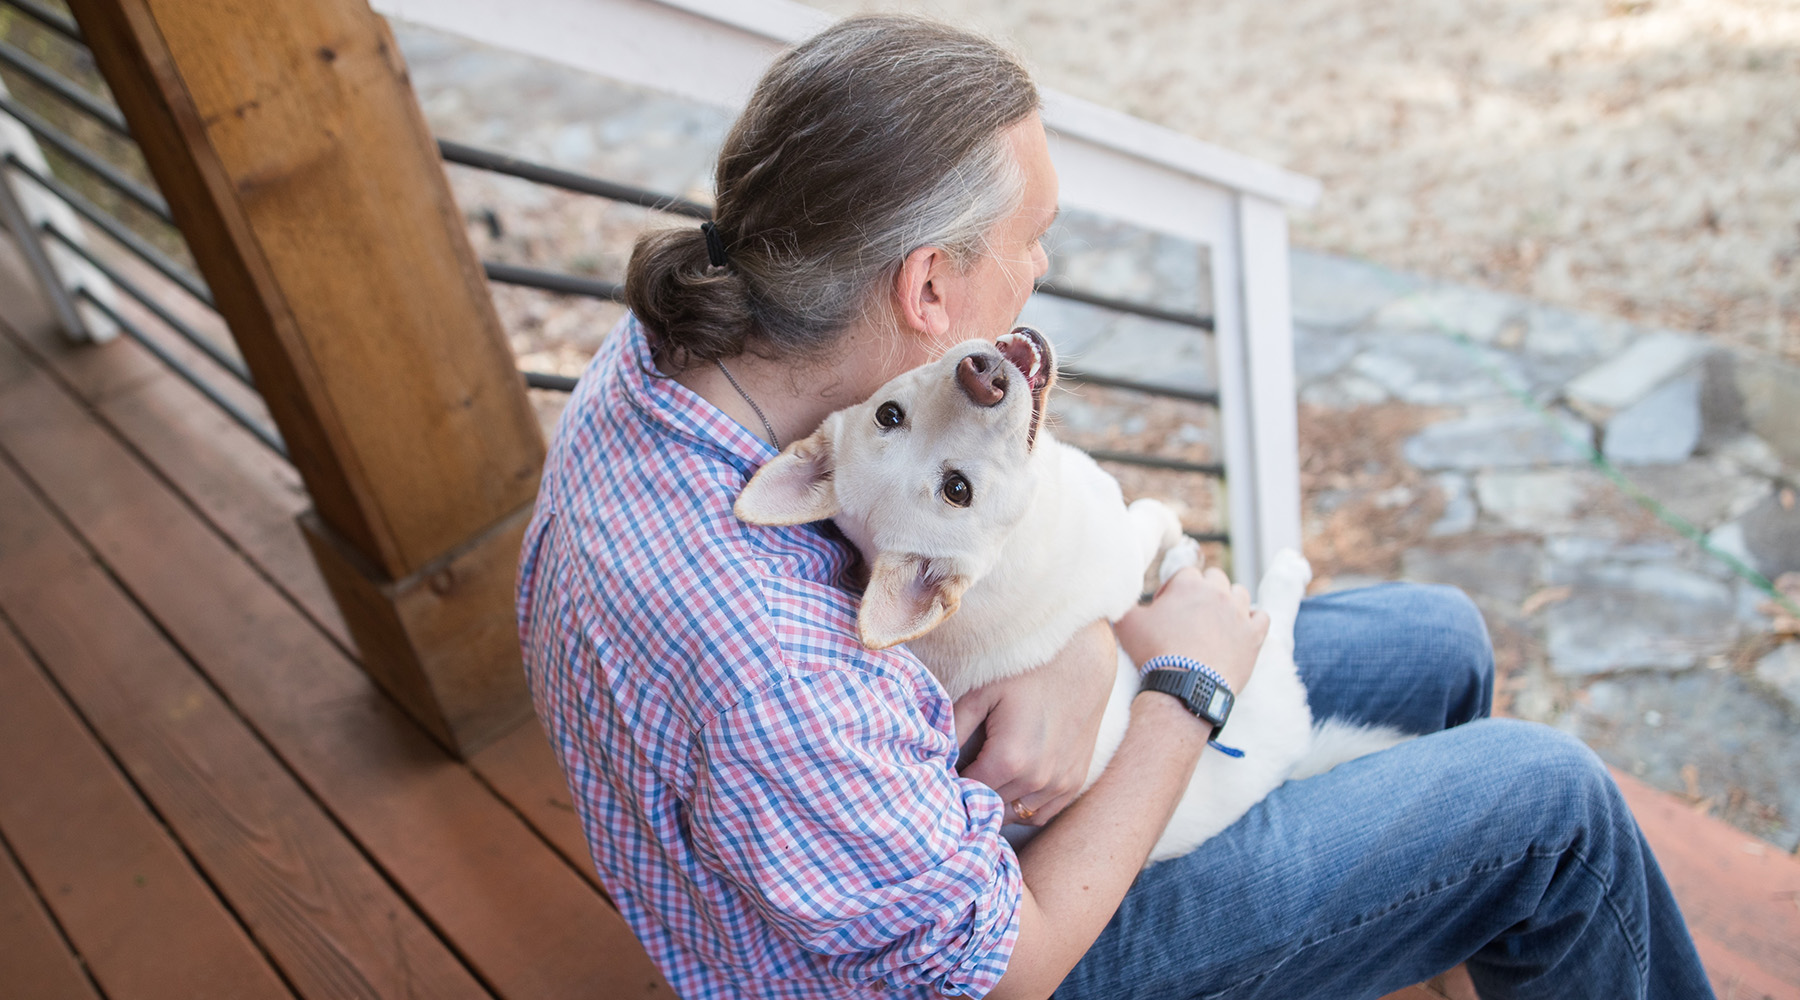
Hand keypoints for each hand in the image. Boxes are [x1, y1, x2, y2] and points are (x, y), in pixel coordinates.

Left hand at [952, 620, 1115, 825]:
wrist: (1080, 663)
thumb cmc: (1024, 674)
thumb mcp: (979, 695)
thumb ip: (952, 731)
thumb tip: (933, 761)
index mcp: (1008, 760)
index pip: (966, 793)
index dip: (950, 785)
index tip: (942, 773)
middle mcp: (1036, 780)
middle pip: (989, 807)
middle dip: (971, 795)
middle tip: (961, 774)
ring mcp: (1059, 785)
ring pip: (1013, 815)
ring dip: (996, 803)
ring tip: (986, 779)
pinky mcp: (1074, 784)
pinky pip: (1040, 815)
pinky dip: (1022, 807)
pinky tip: (1011, 786)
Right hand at [1114, 566, 1266, 694]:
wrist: (1186, 687)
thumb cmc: (1155, 653)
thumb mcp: (1128, 625)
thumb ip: (1123, 604)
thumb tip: (1117, 596)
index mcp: (1188, 583)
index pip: (1185, 573)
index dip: (1176, 589)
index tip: (1169, 608)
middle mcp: (1217, 591)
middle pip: (1215, 577)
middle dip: (1204, 591)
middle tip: (1192, 614)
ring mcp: (1239, 612)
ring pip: (1240, 593)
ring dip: (1229, 602)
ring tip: (1216, 621)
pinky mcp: (1254, 634)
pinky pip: (1261, 616)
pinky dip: (1252, 620)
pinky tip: (1240, 630)